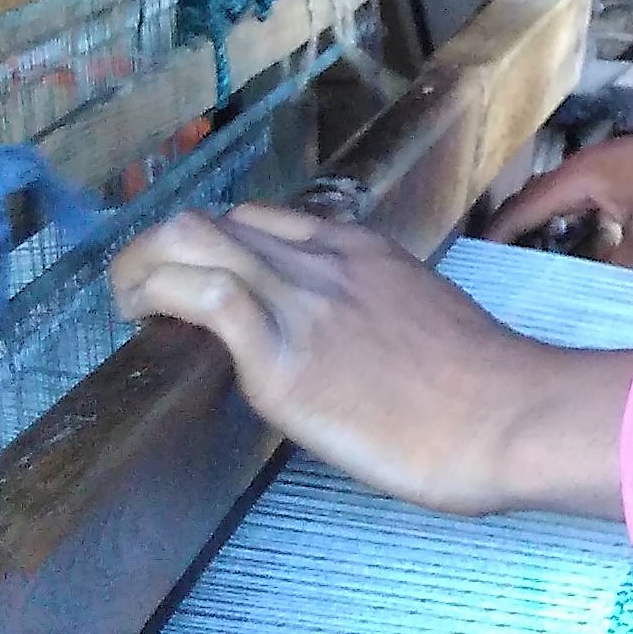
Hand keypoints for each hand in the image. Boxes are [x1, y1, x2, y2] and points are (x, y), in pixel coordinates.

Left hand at [109, 204, 632, 517]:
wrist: (506, 413)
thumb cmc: (484, 389)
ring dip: (139, 267)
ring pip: (191, 238)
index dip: (215, 247)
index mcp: (360, 251)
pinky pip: (203, 296)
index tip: (195, 283)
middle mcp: (323, 261)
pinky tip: (143, 322)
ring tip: (126, 306)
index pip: (262, 221)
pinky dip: (158, 297)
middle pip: (214, 221)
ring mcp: (302, 301)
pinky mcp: (283, 354)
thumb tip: (348, 350)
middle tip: (140, 298)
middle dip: (159, 250)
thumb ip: (376, 320)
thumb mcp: (426, 323)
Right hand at [483, 116, 632, 264]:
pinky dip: (577, 231)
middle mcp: (588, 168)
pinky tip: (582, 257)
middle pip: (537, 204)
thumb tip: (583, 304)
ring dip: (546, 235)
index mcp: (581, 175)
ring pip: (564, 206)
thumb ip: (615, 271)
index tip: (471, 268)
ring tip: (528, 273)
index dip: (494, 238)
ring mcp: (611, 170)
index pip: (522, 208)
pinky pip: (589, 207)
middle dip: (513, 237)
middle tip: (493, 276)